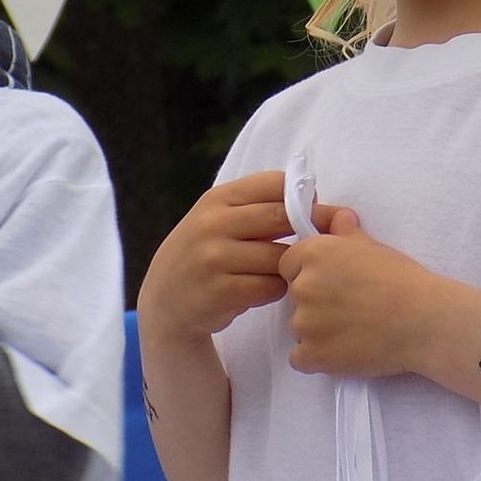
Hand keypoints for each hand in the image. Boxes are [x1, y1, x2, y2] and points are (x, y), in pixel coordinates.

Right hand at [139, 170, 338, 345]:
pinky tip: (265, 289)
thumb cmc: (207, 251)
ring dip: (290, 266)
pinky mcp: (219, 292)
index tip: (311, 211)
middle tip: (315, 244)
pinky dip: (276, 289)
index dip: (301, 196)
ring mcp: (213, 258)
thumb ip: (256, 206)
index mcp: (217, 199)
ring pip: (278, 257)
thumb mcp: (219, 219)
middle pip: (280, 217)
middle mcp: (212, 224)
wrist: (165, 297)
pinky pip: (269, 287)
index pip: (274, 183)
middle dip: (306, 229)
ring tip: (283, 271)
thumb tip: (314, 200)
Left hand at [278, 209, 445, 377]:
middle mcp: (302, 286)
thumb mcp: (373, 246)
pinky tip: (343, 352)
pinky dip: (317, 358)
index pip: (289, 264)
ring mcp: (304, 324)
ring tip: (353, 331)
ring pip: (298, 328)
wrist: (423, 320)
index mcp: (312, 254)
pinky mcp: (313, 355)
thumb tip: (338, 218)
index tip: (333, 283)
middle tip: (348, 307)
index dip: (309, 273)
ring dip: (317, 331)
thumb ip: (346, 232)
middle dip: (315, 302)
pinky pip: (300, 359)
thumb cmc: (402, 279)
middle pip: (294, 296)